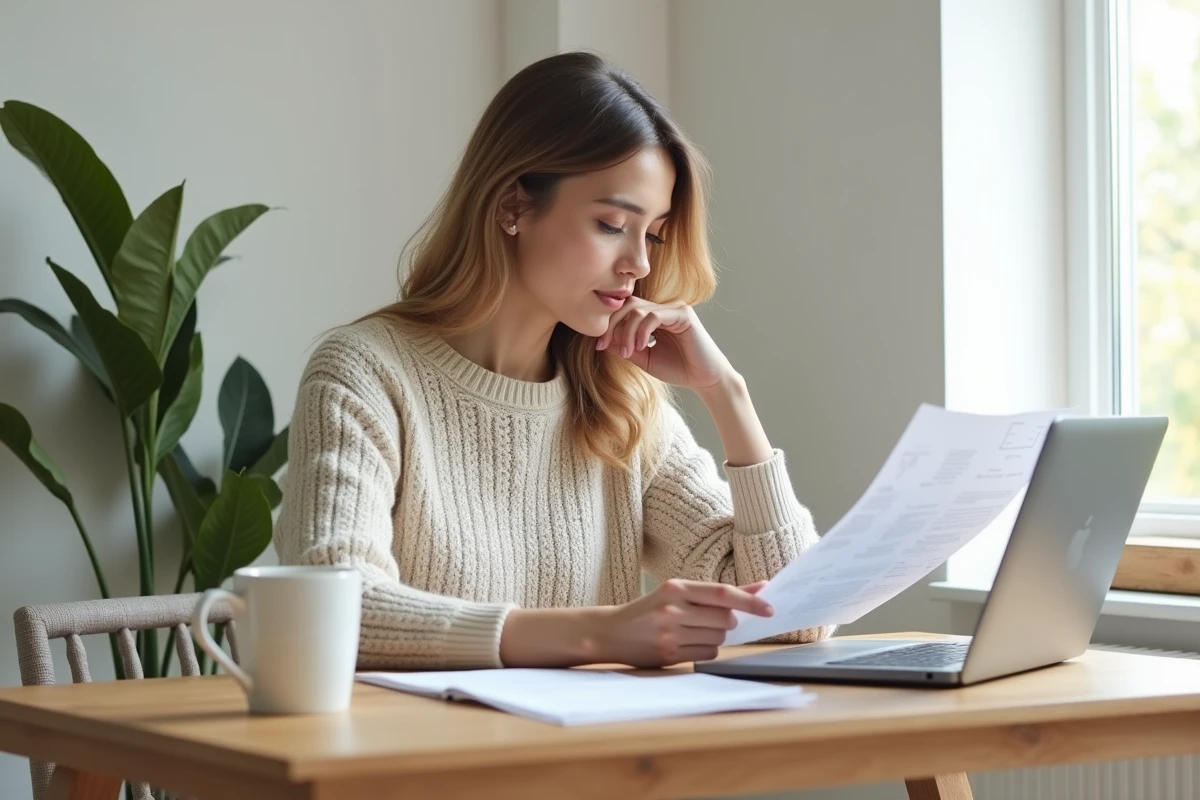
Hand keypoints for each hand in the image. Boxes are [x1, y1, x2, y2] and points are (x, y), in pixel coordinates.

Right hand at [593, 578, 772, 667]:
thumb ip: (715, 593)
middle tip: (709, 620)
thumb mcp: (677, 593)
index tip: (770, 608)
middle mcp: (672, 609)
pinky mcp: (669, 655)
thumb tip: (760, 588)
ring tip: (692, 631)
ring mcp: (670, 634)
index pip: (722, 593)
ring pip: (718, 639)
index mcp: (675, 587)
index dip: (750, 601)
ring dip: (716, 637)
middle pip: (724, 620)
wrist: (611, 632)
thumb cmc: (650, 610)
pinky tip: (686, 643)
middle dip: (727, 622)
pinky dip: (706, 650)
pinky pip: (707, 654)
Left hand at [595, 298, 736, 390]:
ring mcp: (674, 309)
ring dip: (626, 332)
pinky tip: (642, 346)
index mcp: (654, 316)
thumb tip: (603, 340)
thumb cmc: (678, 369)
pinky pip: (653, 315)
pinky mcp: (683, 314)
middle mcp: (663, 308)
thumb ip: (626, 347)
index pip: (624, 310)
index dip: (609, 325)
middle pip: (627, 304)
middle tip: (605, 345)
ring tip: (628, 351)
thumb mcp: (645, 359)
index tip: (600, 345)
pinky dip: (642, 331)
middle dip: (612, 325)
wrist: (705, 380)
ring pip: (638, 309)